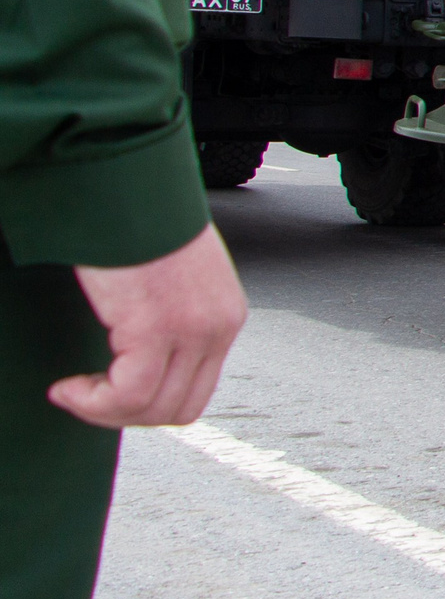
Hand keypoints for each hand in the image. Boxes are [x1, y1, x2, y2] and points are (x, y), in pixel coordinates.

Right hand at [51, 224, 247, 427]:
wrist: (130, 184)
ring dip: (102, 410)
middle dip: (123, 414)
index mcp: (224, 315)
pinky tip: (67, 387)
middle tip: (84, 397)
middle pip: (178, 408)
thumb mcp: (176, 274)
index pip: (197, 391)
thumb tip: (139, 351)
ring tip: (71, 390)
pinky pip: (127, 394)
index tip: (107, 393)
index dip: (148, 405)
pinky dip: (92, 401)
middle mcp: (217, 326)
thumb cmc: (142, 219)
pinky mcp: (156, 326)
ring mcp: (191, 329)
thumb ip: (173, 312)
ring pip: (151, 408)